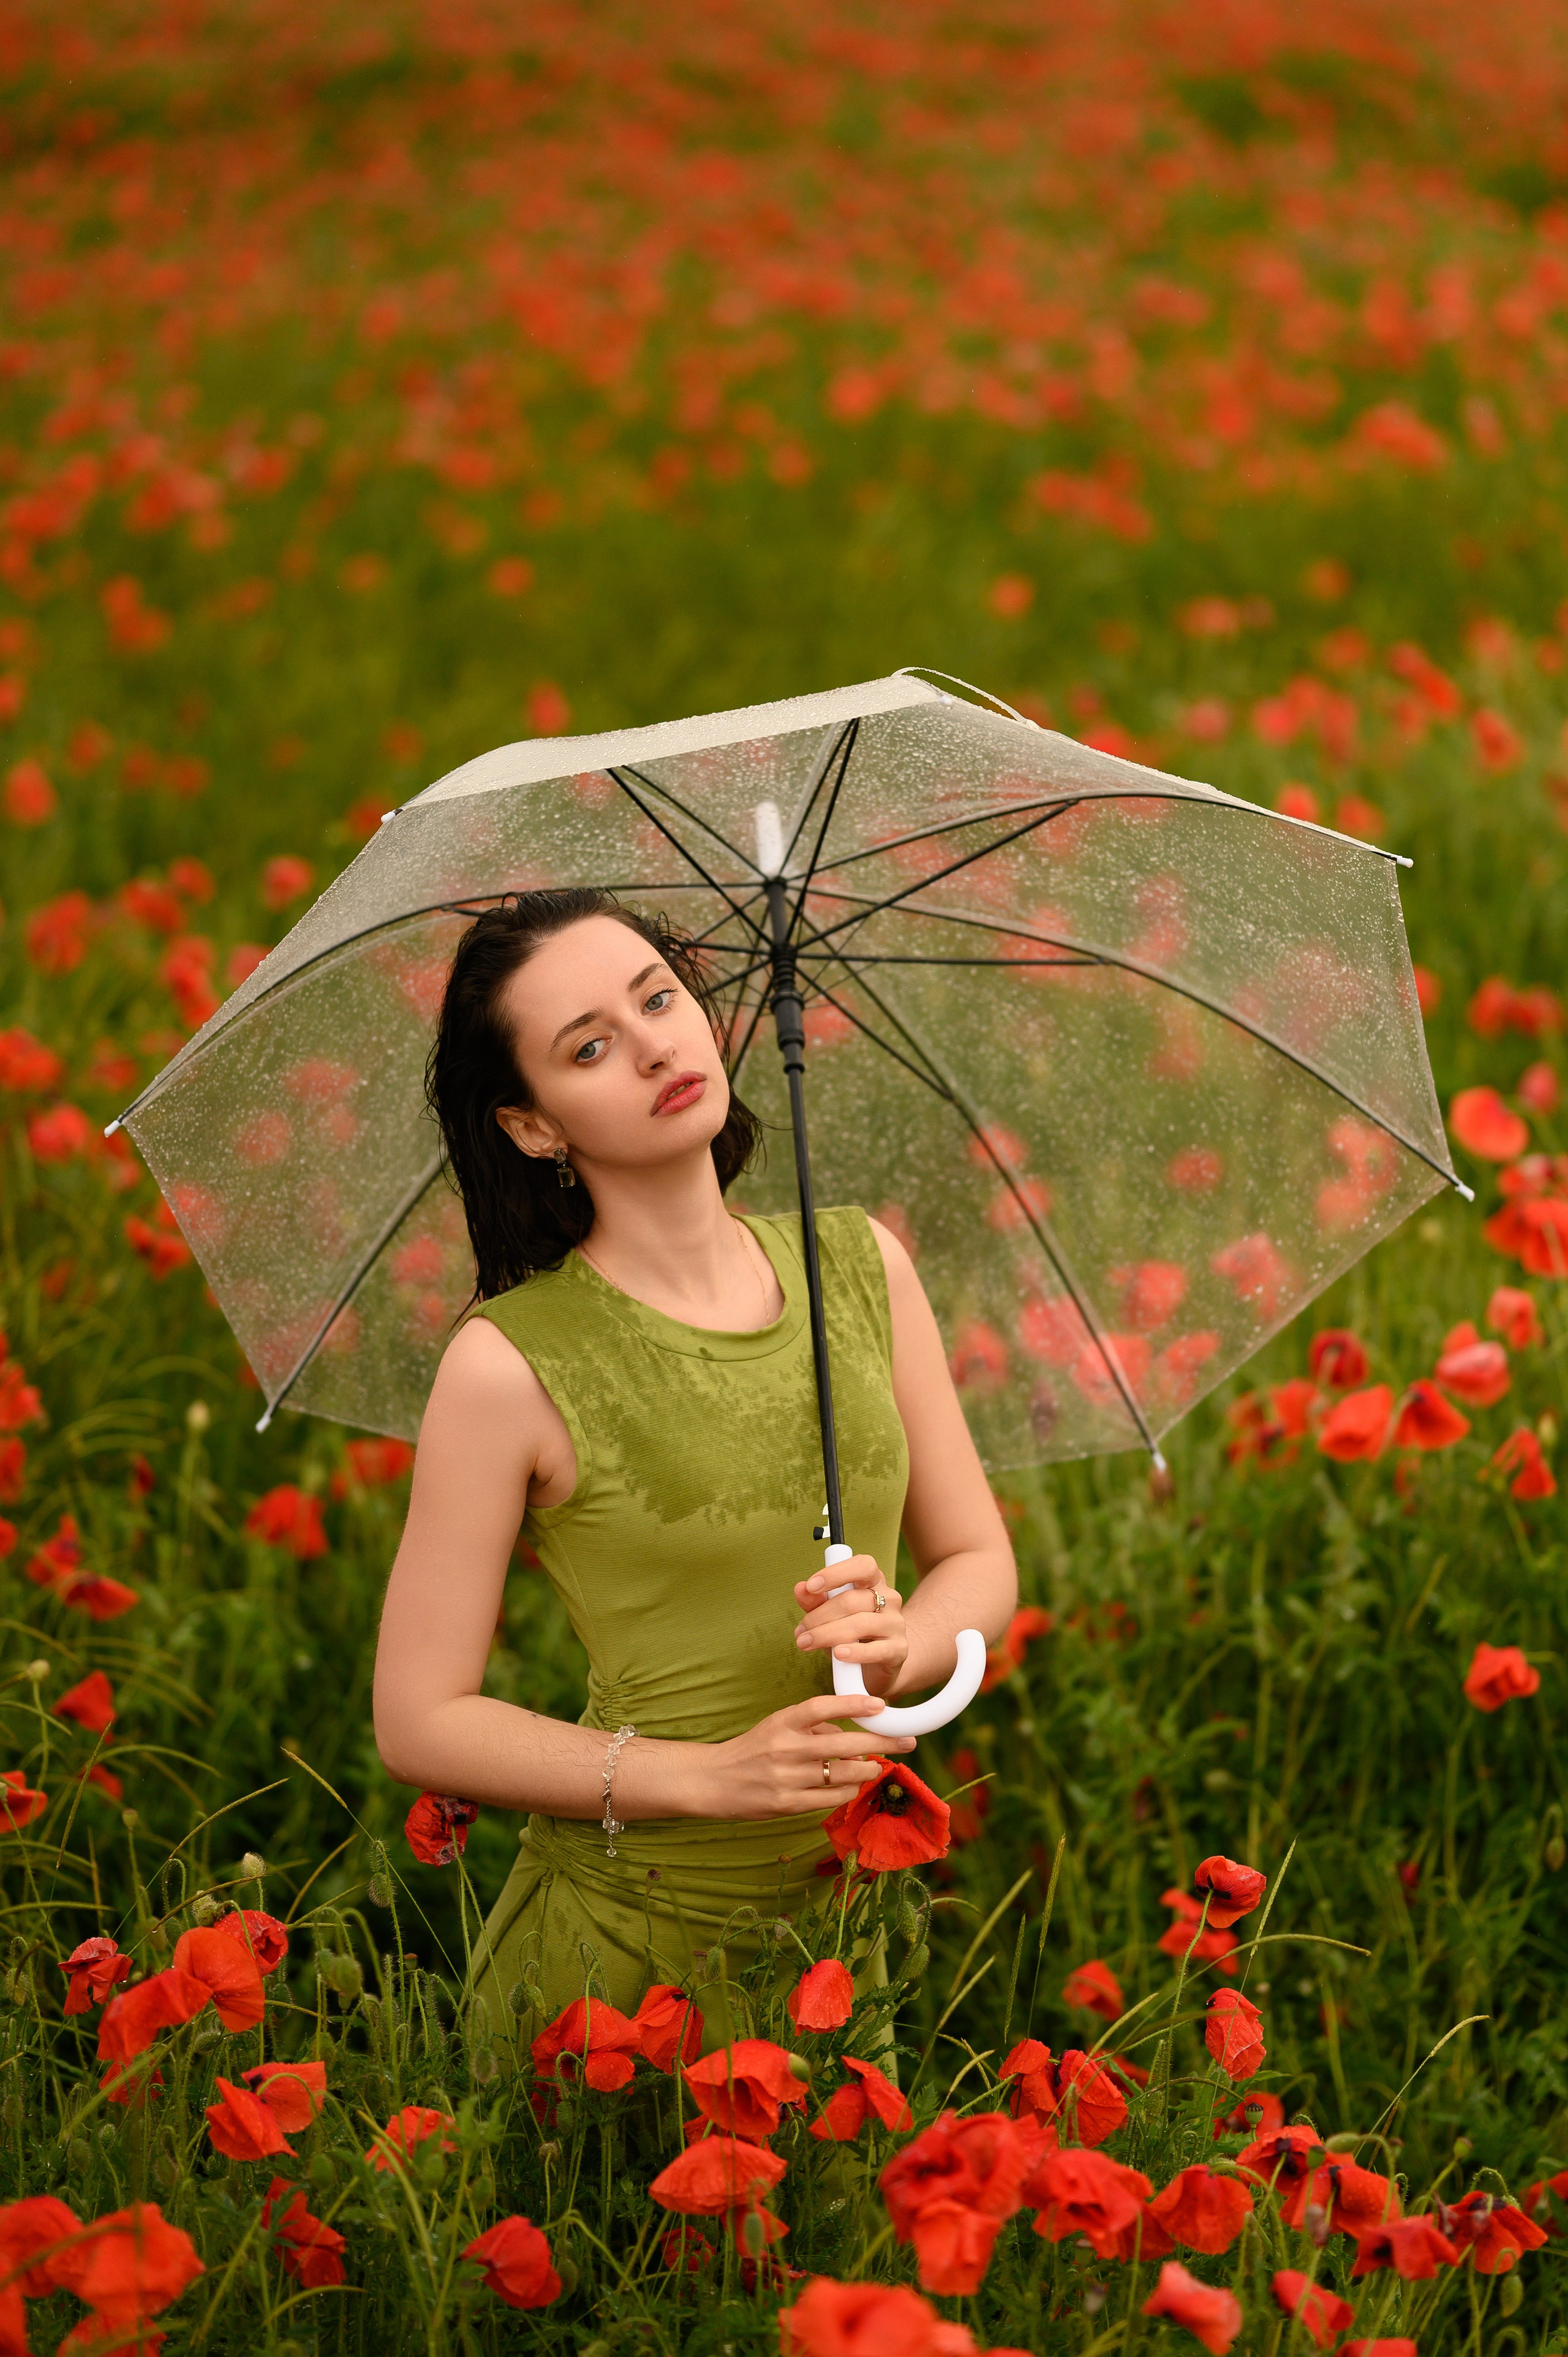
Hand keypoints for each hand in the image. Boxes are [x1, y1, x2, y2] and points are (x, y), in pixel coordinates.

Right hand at [690, 1691, 914, 1820]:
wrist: (714, 1780)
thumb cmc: (753, 1749)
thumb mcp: (778, 1726)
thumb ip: (813, 1727)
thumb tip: (851, 1736)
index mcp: (782, 1722)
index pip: (821, 1708)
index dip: (852, 1704)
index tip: (879, 1705)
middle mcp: (785, 1748)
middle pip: (842, 1744)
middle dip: (880, 1743)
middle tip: (906, 1742)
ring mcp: (787, 1778)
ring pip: (842, 1775)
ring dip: (867, 1771)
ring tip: (878, 1767)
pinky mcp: (787, 1804)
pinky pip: (830, 1798)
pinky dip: (847, 1792)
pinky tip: (853, 1787)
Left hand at [793, 1552, 908, 1696]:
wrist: (880, 1663)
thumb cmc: (852, 1634)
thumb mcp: (831, 1616)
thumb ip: (816, 1602)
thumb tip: (800, 1588)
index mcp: (874, 1582)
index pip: (863, 1565)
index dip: (836, 1573)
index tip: (811, 1586)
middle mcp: (889, 1598)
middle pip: (852, 1600)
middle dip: (820, 1616)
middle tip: (800, 1631)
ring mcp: (896, 1624)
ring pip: (860, 1624)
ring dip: (827, 1634)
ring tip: (806, 1643)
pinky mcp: (899, 1649)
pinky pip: (876, 1650)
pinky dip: (854, 1652)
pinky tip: (838, 1654)